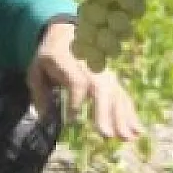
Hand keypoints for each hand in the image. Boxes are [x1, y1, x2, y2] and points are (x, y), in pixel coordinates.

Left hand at [28, 21, 141, 140]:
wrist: (68, 34)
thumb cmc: (50, 56)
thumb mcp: (36, 69)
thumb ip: (39, 93)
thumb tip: (44, 118)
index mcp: (68, 61)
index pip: (77, 81)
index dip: (76, 101)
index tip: (71, 121)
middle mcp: (91, 67)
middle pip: (101, 89)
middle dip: (105, 113)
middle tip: (106, 135)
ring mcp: (104, 73)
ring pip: (115, 94)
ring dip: (122, 117)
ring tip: (126, 138)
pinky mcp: (112, 80)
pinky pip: (123, 97)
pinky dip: (131, 114)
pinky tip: (137, 131)